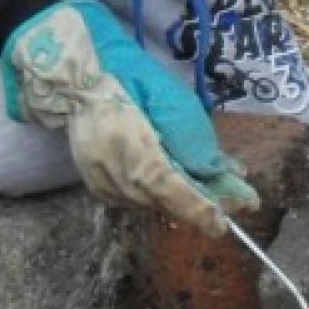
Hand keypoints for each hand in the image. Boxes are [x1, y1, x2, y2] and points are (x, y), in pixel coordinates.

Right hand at [3, 0, 260, 232]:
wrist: (80, 86)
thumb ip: (193, 139)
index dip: (198, 209)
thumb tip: (217, 173)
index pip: (171, 189)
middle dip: (195, 202)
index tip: (222, 225)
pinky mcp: (96, 188)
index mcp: (133, 148)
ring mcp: (102, 184)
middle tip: (228, 201)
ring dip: (176, 198)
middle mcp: (115, 174)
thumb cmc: (132, 83)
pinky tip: (166, 178)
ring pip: (149, 203)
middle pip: (163, 201)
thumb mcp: (172, 100)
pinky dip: (154, 194)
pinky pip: (134, 200)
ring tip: (200, 186)